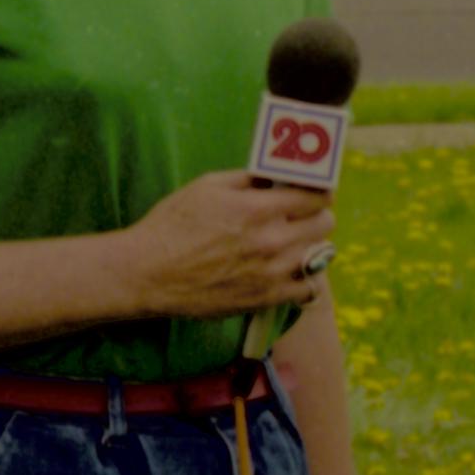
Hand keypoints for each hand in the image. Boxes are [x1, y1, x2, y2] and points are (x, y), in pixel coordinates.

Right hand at [120, 170, 335, 320]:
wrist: (149, 273)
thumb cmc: (173, 225)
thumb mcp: (208, 186)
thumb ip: (249, 178)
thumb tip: (277, 175)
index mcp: (259, 209)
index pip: (316, 196)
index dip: (320, 189)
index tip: (316, 189)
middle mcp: (272, 242)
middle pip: (324, 224)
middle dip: (319, 213)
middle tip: (305, 213)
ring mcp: (272, 274)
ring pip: (321, 255)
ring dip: (313, 244)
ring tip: (298, 240)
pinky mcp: (265, 299)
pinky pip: (308, 289)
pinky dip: (307, 278)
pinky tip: (293, 270)